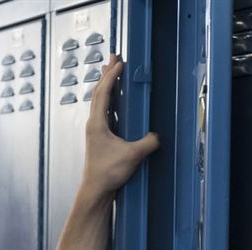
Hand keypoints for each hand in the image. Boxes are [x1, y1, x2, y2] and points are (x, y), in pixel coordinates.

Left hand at [81, 54, 159, 200]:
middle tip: (113, 57)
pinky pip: (105, 111)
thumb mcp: (133, 155)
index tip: (119, 62)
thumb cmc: (108, 173)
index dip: (111, 76)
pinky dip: (110, 98)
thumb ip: (148, 142)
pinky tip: (115, 97)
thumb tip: (157, 135)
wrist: (96, 190)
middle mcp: (94, 124)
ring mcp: (96, 130)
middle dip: (107, 73)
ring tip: (112, 69)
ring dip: (107, 84)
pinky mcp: (101, 137)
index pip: (103, 94)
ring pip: (100, 101)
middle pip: (99, 92)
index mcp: (97, 124)